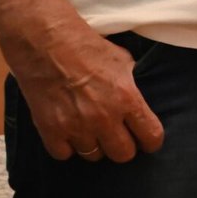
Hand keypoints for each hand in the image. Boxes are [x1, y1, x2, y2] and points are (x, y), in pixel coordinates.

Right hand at [1, 19, 164, 163]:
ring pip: (94, 156)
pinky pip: (64, 154)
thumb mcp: (122, 60)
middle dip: (123, 146)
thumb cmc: (85, 46)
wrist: (44, 41)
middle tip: (116, 135)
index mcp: (127, 98)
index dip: (151, 141)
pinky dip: (66, 146)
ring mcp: (76, 126)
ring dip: (94, 145)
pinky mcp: (50, 130)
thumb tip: (136, 101)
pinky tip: (67, 130)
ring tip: (89, 129)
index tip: (146, 139)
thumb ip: (131, 86)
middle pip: (123, 154)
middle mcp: (104, 117)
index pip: (152, 137)